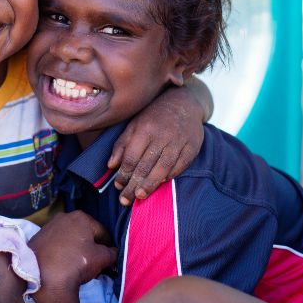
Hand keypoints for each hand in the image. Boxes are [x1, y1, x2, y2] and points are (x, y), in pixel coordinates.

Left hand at [29, 211, 116, 297]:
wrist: (43, 277)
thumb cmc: (76, 263)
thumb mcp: (102, 259)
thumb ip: (113, 253)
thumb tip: (114, 252)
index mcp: (82, 217)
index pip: (103, 232)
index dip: (109, 247)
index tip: (108, 260)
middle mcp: (64, 216)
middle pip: (85, 234)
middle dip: (91, 247)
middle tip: (94, 264)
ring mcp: (49, 226)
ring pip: (70, 238)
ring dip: (76, 249)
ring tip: (78, 266)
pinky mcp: (38, 238)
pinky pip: (56, 244)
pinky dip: (62, 252)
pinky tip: (63, 264)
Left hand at [108, 84, 205, 205]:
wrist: (184, 102)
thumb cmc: (154, 116)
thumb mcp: (134, 124)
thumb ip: (122, 144)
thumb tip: (110, 166)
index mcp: (144, 129)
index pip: (131, 157)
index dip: (123, 174)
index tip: (118, 186)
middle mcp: (162, 136)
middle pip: (145, 165)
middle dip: (134, 185)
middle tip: (125, 200)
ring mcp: (178, 142)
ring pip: (163, 168)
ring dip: (151, 184)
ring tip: (140, 196)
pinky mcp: (192, 147)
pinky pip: (180, 166)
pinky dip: (169, 176)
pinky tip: (160, 184)